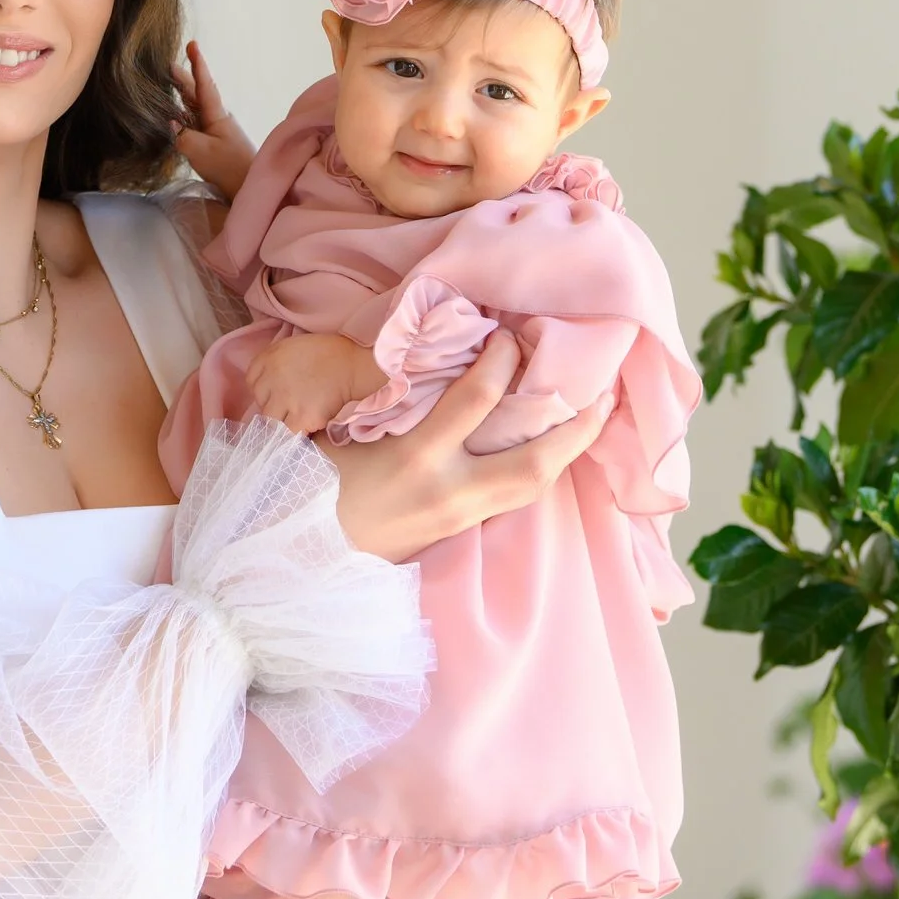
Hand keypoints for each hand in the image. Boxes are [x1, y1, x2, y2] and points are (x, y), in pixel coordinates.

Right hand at [171, 41, 255, 197]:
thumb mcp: (200, 150)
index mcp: (216, 114)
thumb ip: (182, 136)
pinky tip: (175, 115)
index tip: (192, 44)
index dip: (197, 65)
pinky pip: (195, 122)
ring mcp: (216, 130)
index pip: (204, 84)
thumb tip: (171, 123)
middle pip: (197, 93)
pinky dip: (183, 114)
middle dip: (184, 77)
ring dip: (182, 95)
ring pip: (195, 107)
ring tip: (168, 84)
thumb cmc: (228, 166)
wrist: (250, 187)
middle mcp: (216, 118)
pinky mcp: (214, 143)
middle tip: (169, 64)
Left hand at [244, 331, 385, 436]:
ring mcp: (285, 400)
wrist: (352, 365)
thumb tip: (269, 382)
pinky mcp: (302, 417)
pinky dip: (297, 431)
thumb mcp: (293, 346)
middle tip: (289, 407)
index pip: (251, 381)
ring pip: (270, 422)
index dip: (265, 389)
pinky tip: (309, 423)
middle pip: (260, 403)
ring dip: (282, 422)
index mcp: (269, 358)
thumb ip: (275, 362)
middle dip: (272, 406)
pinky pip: (289, 433)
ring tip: (298, 419)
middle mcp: (272, 379)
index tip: (277, 392)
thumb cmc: (328, 353)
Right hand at [324, 330, 612, 560]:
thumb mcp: (335, 432)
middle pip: (534, 461)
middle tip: (602, 392)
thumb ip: (379, 397)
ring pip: (533, 489)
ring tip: (591, 423)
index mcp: (416, 459)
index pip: (477, 399)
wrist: (296, 561)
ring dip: (567, 455)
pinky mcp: (456, 535)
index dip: (501, 360)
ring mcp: (458, 519)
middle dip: (575, 426)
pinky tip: (551, 454)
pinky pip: (512, 503)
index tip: (508, 337)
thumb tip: (409, 356)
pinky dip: (538, 474)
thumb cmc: (307, 489)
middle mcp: (450, 493)